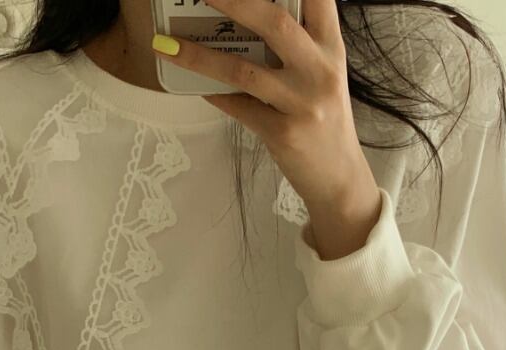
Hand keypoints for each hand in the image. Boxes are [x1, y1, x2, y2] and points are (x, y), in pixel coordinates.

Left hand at [151, 0, 382, 259]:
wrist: (338, 177)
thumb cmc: (325, 120)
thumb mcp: (324, 75)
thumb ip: (300, 46)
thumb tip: (250, 16)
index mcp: (332, 48)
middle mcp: (320, 71)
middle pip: (274, 22)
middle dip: (234, 1)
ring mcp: (301, 104)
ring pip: (243, 71)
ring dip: (199, 56)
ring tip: (167, 45)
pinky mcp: (282, 133)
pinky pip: (238, 107)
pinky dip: (214, 94)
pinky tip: (194, 85)